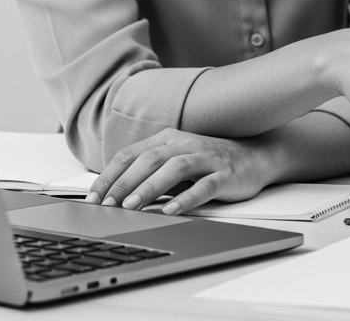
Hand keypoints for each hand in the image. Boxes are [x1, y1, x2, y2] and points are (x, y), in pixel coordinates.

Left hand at [85, 129, 276, 215]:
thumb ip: (152, 174)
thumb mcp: (178, 162)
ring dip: (149, 187)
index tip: (92, 198)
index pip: (131, 154)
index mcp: (169, 139)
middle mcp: (185, 144)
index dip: (110, 175)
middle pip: (149, 160)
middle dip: (123, 183)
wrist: (257, 156)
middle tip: (105, 205)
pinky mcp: (226, 174)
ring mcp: (207, 157)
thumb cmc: (211, 162)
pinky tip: (171, 210)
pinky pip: (204, 186)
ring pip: (174, 168)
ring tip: (131, 207)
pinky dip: (186, 198)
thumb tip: (117, 196)